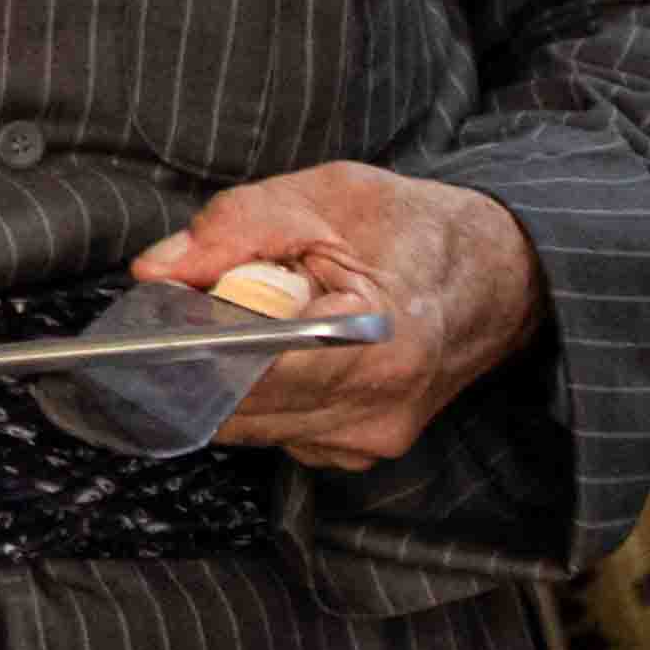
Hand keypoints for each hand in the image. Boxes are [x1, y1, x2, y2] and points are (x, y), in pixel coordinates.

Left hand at [139, 164, 548, 469]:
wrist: (497, 276)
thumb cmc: (415, 230)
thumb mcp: (326, 196)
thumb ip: (236, 227)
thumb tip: (155, 272)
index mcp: (382, 342)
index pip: (258, 374)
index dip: (192, 354)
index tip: (152, 328)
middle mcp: (376, 409)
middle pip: (242, 408)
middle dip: (200, 362)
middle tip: (187, 310)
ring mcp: (368, 441)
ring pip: (251, 426)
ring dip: (228, 380)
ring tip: (245, 321)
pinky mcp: (357, 453)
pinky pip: (277, 432)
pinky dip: (260, 396)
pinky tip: (278, 352)